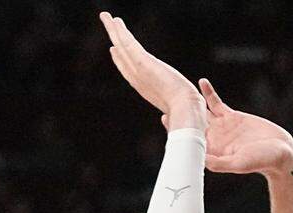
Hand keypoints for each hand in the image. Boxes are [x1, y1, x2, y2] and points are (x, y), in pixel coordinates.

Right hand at [99, 11, 205, 130]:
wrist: (186, 112)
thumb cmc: (186, 113)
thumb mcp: (176, 107)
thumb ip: (172, 105)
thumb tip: (172, 116)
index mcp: (146, 89)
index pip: (128, 71)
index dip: (120, 59)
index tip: (113, 49)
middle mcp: (138, 79)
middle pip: (121, 55)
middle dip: (114, 40)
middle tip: (107, 26)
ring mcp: (139, 70)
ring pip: (122, 46)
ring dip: (114, 30)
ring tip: (106, 16)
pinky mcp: (143, 63)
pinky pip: (129, 44)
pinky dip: (121, 32)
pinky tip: (115, 21)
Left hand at [162, 79, 292, 177]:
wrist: (281, 152)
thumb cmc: (262, 162)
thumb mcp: (239, 164)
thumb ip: (220, 163)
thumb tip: (200, 159)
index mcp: (212, 151)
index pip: (190, 140)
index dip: (178, 130)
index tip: (167, 119)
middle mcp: (214, 138)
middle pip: (192, 125)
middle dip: (179, 114)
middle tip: (166, 99)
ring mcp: (222, 127)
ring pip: (201, 112)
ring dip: (191, 102)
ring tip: (179, 89)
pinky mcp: (232, 117)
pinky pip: (216, 103)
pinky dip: (209, 93)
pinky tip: (202, 83)